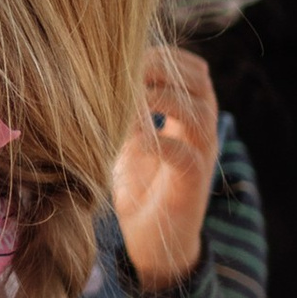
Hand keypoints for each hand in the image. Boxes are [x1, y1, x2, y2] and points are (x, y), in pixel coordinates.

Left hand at [112, 45, 220, 289]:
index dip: (163, 56)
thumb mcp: (130, 139)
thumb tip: (93, 75)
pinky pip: (182, 153)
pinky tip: (125, 139)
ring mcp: (203, 154)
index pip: (193, 67)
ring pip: (194, 110)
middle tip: (121, 72)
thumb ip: (127, 110)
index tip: (125, 56)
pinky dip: (152, 140)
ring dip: (155, 99)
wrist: (151, 241)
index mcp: (192, 113)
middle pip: (198, 80)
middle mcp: (203, 129)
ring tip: (121, 102)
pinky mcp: (193, 182)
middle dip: (159, 69)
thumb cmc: (137, 186)